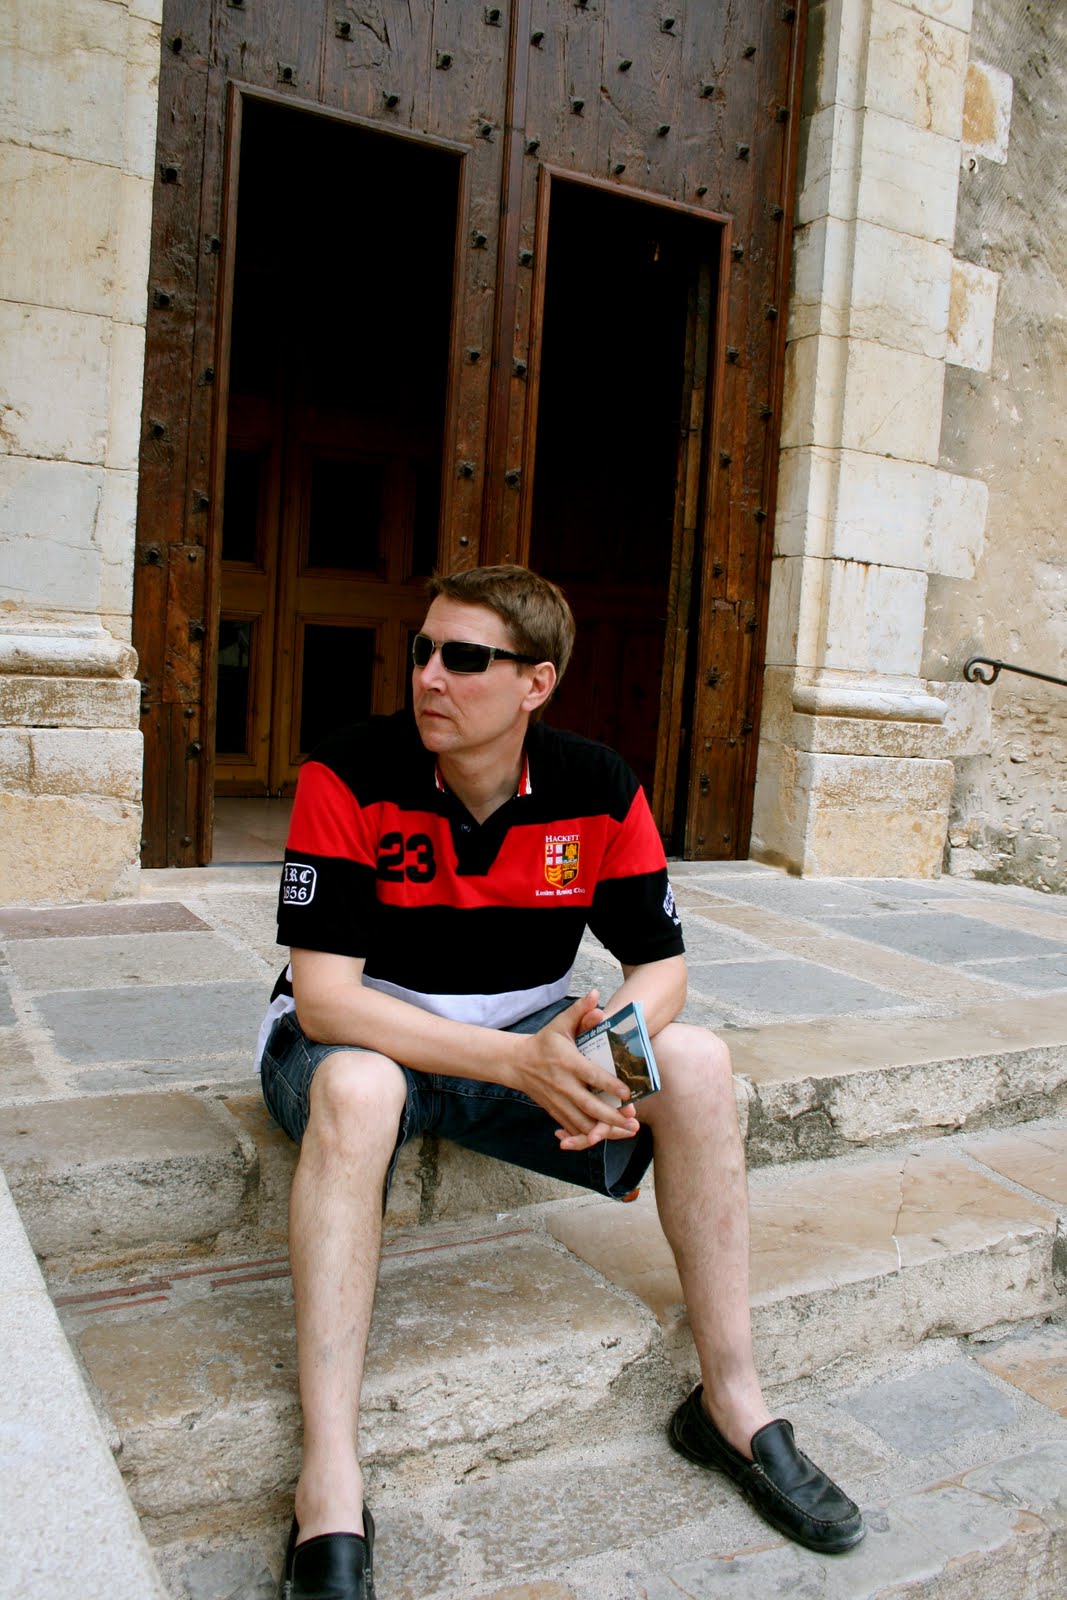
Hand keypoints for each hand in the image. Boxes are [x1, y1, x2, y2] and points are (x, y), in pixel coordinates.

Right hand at [513, 991, 638, 1147]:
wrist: (517, 1063)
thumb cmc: (544, 1042)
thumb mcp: (560, 1024)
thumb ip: (580, 1011)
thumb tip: (596, 995)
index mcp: (567, 1062)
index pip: (591, 1076)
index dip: (609, 1085)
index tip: (627, 1094)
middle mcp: (562, 1084)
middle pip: (589, 1105)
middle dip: (612, 1116)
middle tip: (633, 1120)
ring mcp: (558, 1101)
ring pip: (582, 1122)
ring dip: (604, 1130)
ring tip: (626, 1132)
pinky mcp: (555, 1111)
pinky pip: (572, 1128)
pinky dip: (588, 1135)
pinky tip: (606, 1137)